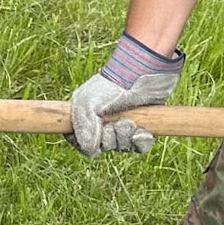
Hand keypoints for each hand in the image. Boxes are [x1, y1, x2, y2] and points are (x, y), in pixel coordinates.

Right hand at [70, 31, 183, 155]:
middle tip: (116, 124)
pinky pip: (140, 147)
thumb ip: (84, 129)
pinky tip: (141, 131)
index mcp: (86, 116)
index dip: (87, 144)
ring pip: (122, 148)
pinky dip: (141, 141)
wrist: (142, 74)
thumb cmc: (112, 86)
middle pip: (103, 147)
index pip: (80, 142)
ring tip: (130, 122)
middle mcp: (104, 123)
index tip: (95, 135)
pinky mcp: (142, 126)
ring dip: (125, 138)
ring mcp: (123, 125)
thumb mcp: (88, 104)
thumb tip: (91, 150)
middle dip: (110, 139)